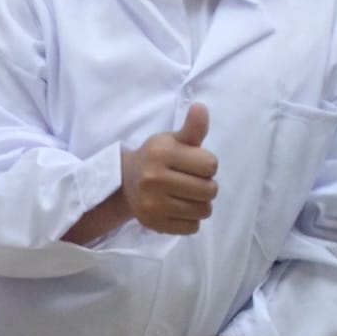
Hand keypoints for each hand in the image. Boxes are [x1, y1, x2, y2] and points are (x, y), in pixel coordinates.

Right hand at [120, 103, 217, 234]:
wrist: (125, 182)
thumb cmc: (157, 158)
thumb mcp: (172, 140)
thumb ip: (192, 128)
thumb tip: (201, 107)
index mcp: (161, 153)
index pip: (211, 165)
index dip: (206, 164)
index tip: (192, 164)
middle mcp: (154, 178)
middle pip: (210, 190)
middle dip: (205, 186)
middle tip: (189, 181)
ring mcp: (152, 203)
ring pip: (204, 210)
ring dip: (200, 204)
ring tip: (185, 196)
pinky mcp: (154, 223)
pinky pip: (192, 227)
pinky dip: (190, 220)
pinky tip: (177, 209)